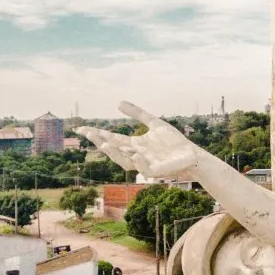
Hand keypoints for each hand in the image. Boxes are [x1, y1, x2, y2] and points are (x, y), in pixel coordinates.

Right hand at [76, 101, 201, 181]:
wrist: (193, 156)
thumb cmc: (174, 143)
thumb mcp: (155, 124)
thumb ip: (138, 114)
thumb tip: (117, 102)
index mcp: (135, 145)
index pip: (112, 139)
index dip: (98, 134)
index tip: (81, 128)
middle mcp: (137, 155)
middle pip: (114, 150)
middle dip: (101, 142)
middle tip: (89, 133)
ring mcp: (146, 165)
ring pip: (125, 162)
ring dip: (115, 154)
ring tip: (105, 143)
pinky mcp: (158, 172)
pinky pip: (146, 170)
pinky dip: (140, 163)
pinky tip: (136, 155)